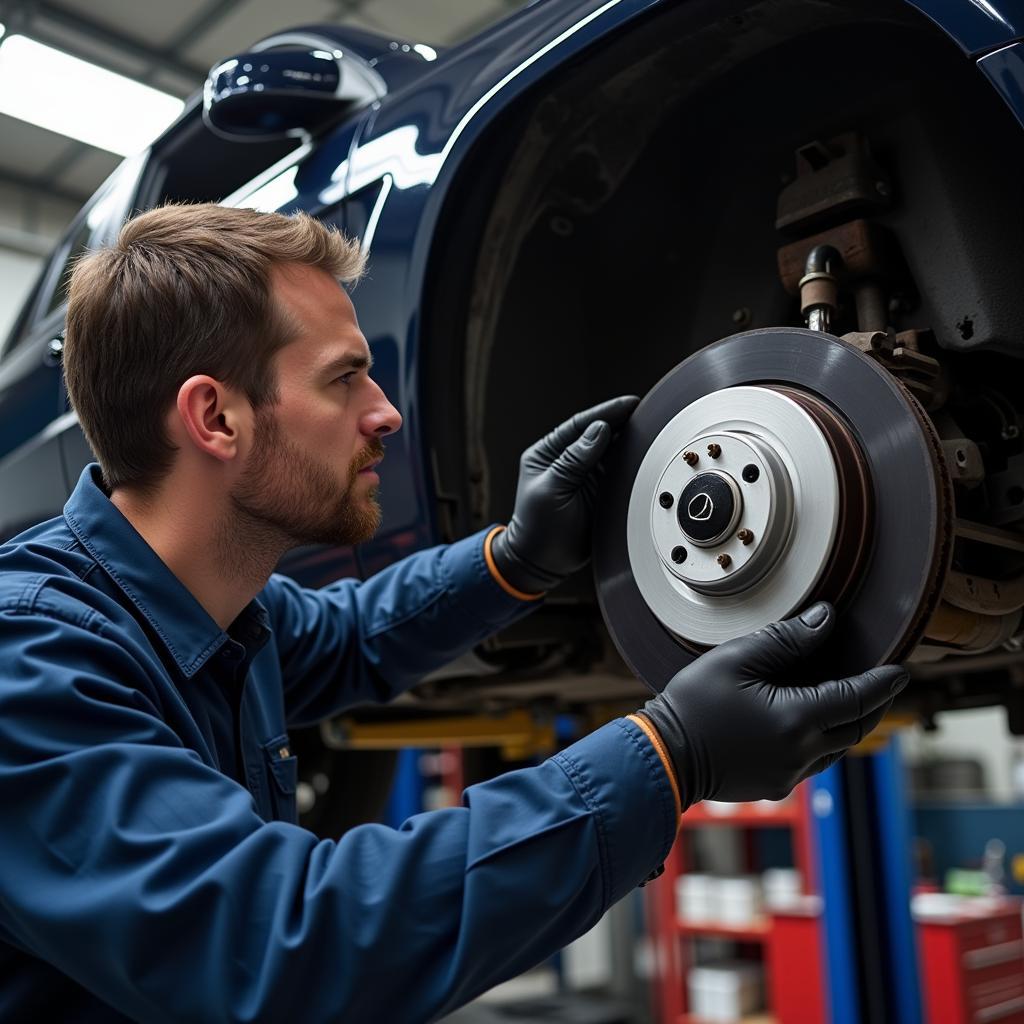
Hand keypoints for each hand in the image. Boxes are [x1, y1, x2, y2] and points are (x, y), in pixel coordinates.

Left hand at [491, 395, 638, 593]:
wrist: (542, 563)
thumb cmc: (538, 527)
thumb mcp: (552, 489)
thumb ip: (574, 460)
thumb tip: (599, 429)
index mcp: (548, 453)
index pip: (580, 425)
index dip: (606, 413)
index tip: (630, 404)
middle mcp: (568, 460)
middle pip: (600, 434)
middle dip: (623, 422)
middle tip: (649, 410)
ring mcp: (585, 475)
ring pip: (612, 451)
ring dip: (631, 441)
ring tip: (655, 428)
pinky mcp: (599, 491)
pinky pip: (619, 472)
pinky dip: (633, 463)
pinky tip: (649, 454)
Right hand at [638, 602, 908, 805]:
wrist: (663, 755)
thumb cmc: (693, 704)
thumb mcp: (735, 658)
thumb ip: (785, 639)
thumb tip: (825, 619)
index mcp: (796, 720)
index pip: (856, 699)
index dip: (882, 683)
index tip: (901, 669)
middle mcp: (801, 753)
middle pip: (855, 728)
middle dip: (874, 703)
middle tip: (885, 682)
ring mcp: (788, 774)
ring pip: (837, 748)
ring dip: (849, 723)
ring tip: (851, 698)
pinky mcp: (775, 785)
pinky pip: (814, 761)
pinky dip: (823, 739)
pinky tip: (811, 720)